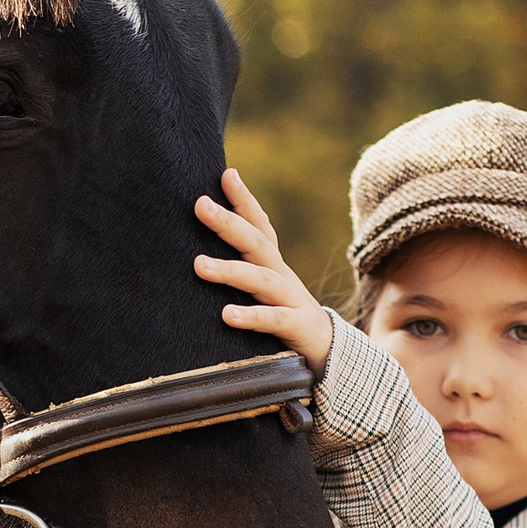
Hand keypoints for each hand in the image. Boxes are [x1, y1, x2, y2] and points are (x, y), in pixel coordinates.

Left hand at [194, 167, 333, 374]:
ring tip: (199, 264)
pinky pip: (273, 321)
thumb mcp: (264, 288)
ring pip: (261, 280)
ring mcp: (291, 300)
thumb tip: (197, 251)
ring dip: (230, 270)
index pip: (259, 226)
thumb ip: (242, 267)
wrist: (329, 353)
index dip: (244, 200)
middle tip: (200, 205)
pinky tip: (225, 315)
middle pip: (256, 243)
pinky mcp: (297, 328)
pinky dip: (250, 317)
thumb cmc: (285, 316)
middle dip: (228, 222)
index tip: (226, 174)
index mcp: (272, 265)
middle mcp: (281, 276)